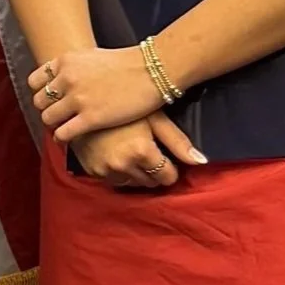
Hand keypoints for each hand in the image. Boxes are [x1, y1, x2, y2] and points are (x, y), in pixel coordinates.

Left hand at [28, 44, 190, 145]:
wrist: (154, 70)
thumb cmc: (129, 63)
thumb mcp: (92, 56)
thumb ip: (74, 67)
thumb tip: (65, 76)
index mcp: (66, 61)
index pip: (35, 81)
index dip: (41, 92)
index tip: (50, 99)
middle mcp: (67, 78)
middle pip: (39, 101)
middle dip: (48, 109)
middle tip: (58, 116)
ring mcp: (78, 99)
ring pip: (48, 118)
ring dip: (54, 125)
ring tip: (63, 127)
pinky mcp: (91, 118)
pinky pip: (63, 133)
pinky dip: (62, 138)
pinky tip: (67, 140)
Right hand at [72, 113, 203, 190]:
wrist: (82, 101)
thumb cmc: (124, 104)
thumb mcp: (154, 118)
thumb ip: (178, 142)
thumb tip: (202, 161)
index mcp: (141, 151)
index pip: (168, 177)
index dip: (170, 166)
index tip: (164, 154)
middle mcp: (122, 164)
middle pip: (151, 182)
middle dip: (153, 170)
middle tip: (147, 149)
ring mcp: (105, 169)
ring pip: (133, 183)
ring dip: (136, 172)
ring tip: (131, 151)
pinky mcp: (92, 171)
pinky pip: (114, 180)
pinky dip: (119, 172)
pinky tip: (116, 153)